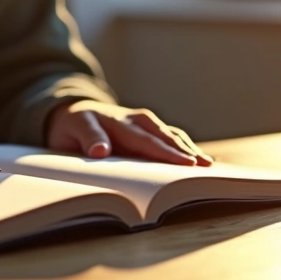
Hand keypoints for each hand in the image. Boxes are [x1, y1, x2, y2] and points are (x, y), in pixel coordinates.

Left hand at [46, 100, 212, 165]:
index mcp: (121, 122)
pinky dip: (185, 147)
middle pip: (166, 138)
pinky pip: (171, 137)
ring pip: (172, 136)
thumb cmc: (73, 126)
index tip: (186, 163)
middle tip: (205, 167)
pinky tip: (199, 159)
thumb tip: (100, 152)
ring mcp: (146, 123)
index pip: (147, 142)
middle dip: (186, 152)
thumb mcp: (72, 130)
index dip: (167, 154)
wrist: (73, 111)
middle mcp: (138, 120)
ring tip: (208, 165)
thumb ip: (87, 138)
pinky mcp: (150, 128)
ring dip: (189, 149)